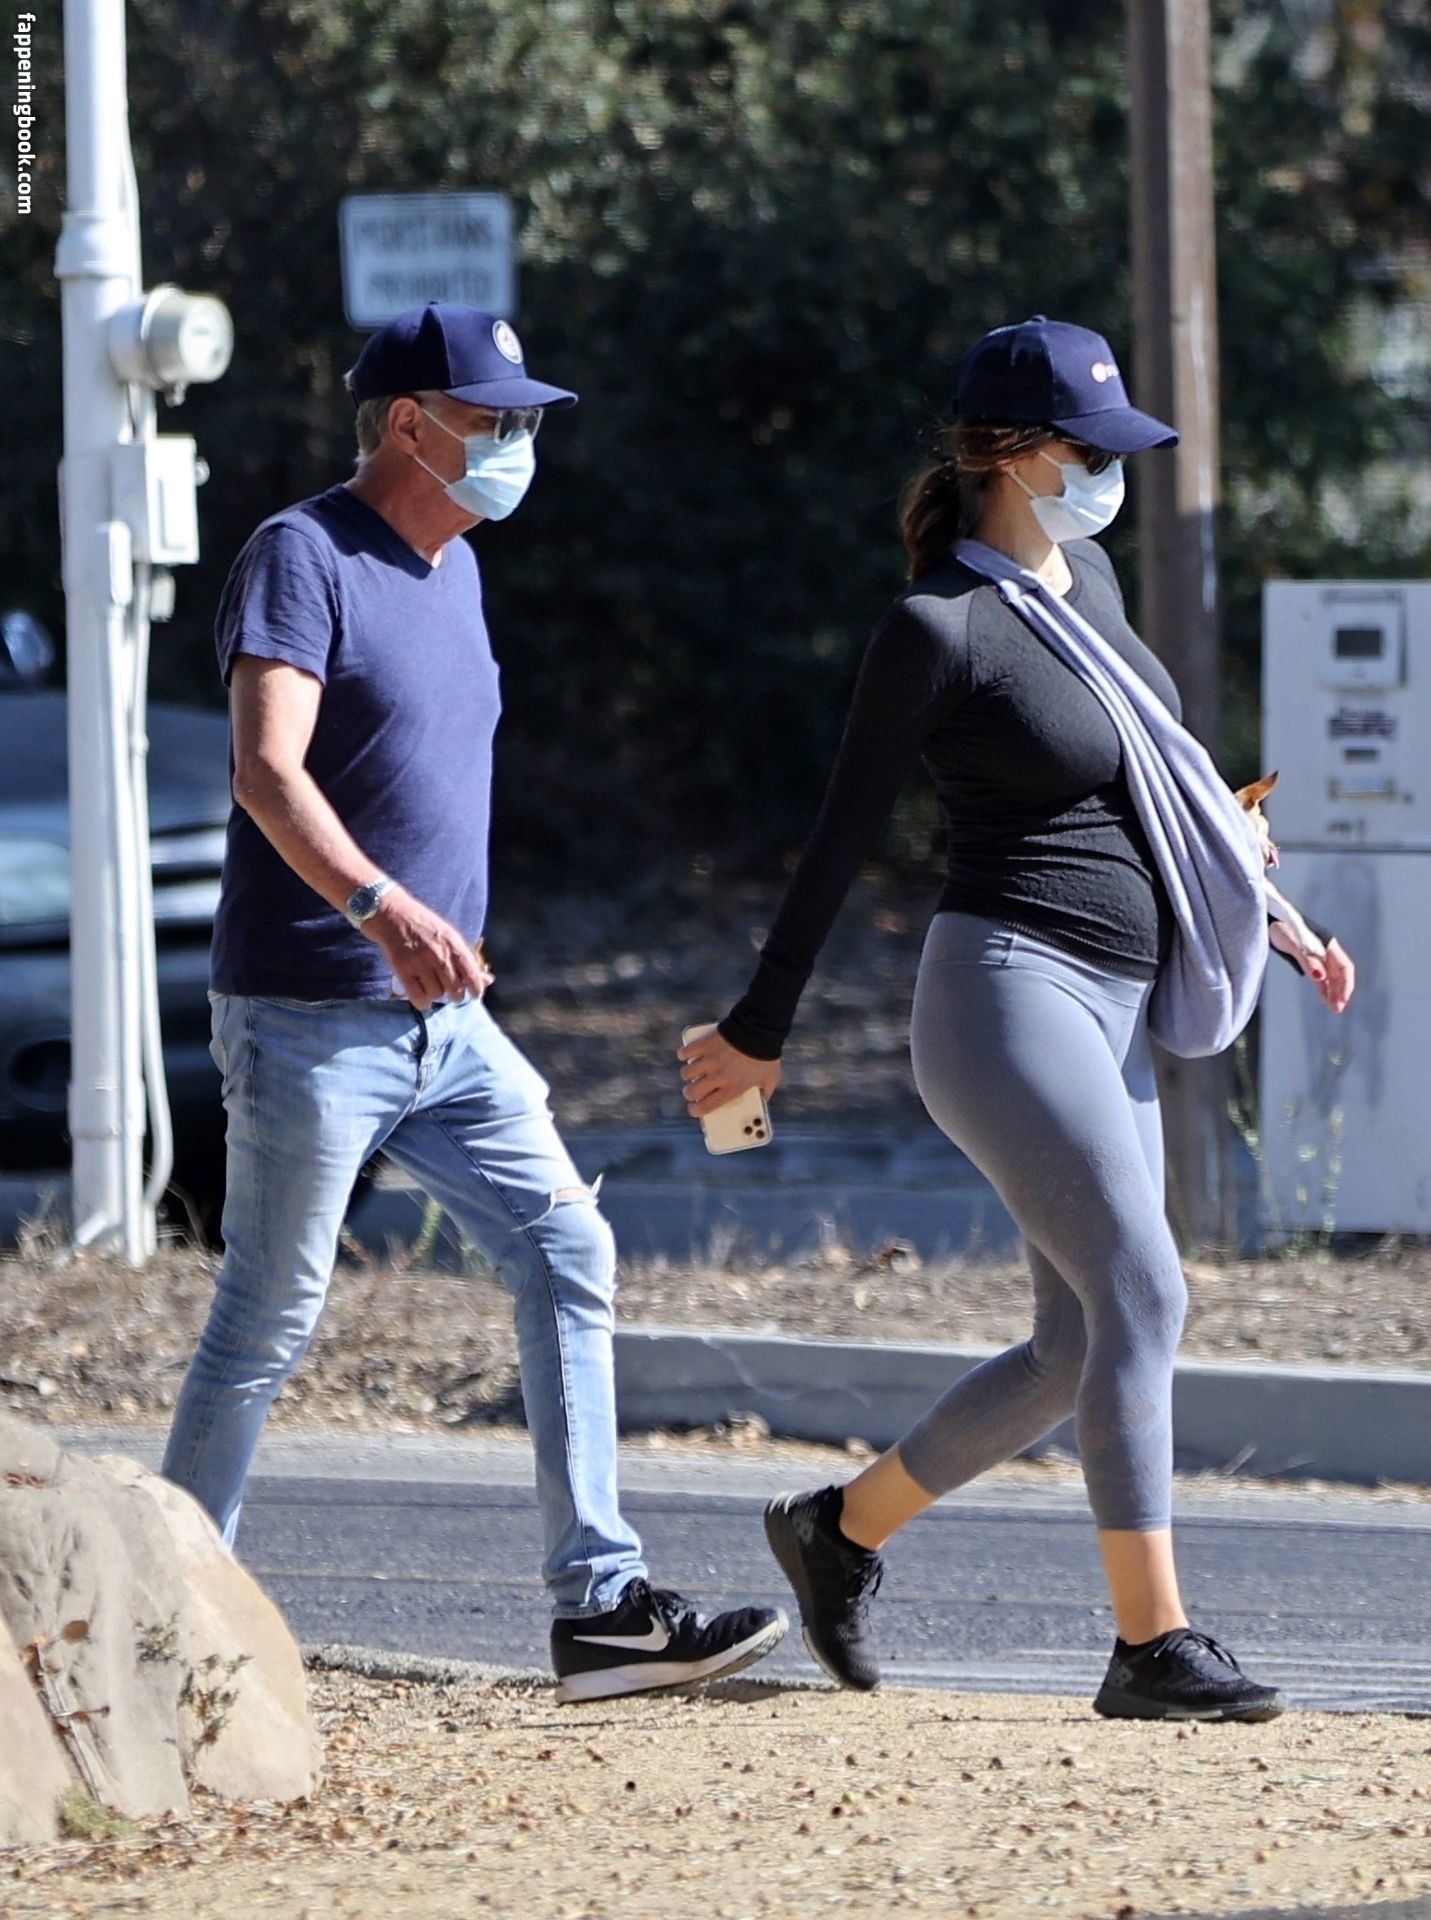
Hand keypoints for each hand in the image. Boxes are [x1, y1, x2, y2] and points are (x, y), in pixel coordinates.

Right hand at [365, 888, 492, 1010]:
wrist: (391, 912)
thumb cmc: (423, 924)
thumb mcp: (450, 935)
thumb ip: (467, 959)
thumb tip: (489, 980)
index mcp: (454, 945)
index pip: (472, 976)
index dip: (476, 990)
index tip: (474, 995)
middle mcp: (439, 955)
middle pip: (455, 990)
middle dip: (455, 996)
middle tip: (451, 993)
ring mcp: (420, 963)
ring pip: (437, 995)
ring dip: (437, 996)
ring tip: (433, 988)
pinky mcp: (403, 970)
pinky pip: (418, 997)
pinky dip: (422, 1002)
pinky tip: (423, 998)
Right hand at [678, 1027, 780, 1118]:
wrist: (761, 1029)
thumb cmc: (767, 1056)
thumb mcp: (770, 1079)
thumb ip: (765, 1092)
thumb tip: (763, 1102)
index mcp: (732, 1088)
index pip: (705, 1106)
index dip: (695, 1110)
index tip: (694, 1109)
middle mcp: (718, 1076)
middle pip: (691, 1091)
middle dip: (690, 1094)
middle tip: (694, 1091)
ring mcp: (710, 1060)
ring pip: (686, 1073)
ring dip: (688, 1075)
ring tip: (693, 1073)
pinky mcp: (705, 1044)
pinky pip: (686, 1053)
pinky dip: (684, 1055)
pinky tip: (686, 1056)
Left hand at [1269, 923, 1355, 1013]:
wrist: (1268, 917)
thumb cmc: (1281, 926)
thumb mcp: (1293, 943)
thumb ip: (1307, 960)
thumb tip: (1320, 978)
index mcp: (1327, 944)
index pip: (1345, 967)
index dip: (1346, 984)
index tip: (1343, 999)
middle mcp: (1325, 950)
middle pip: (1340, 974)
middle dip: (1341, 992)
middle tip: (1338, 1009)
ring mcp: (1317, 955)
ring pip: (1331, 977)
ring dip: (1333, 992)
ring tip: (1335, 1009)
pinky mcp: (1307, 959)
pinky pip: (1320, 976)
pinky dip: (1323, 988)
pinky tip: (1324, 999)